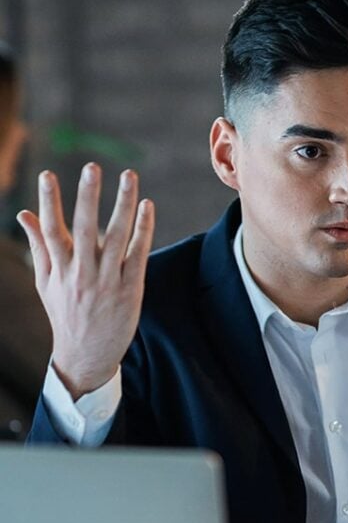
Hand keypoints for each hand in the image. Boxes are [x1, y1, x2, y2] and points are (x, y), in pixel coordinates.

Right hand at [17, 164, 153, 399]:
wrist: (88, 355)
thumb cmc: (66, 315)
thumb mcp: (46, 283)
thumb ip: (39, 247)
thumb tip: (25, 214)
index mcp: (59, 270)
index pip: (51, 231)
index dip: (48, 202)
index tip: (46, 175)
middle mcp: (82, 274)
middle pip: (84, 229)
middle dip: (88, 197)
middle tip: (92, 167)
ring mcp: (108, 282)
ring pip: (117, 237)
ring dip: (124, 205)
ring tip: (129, 177)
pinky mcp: (131, 290)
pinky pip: (139, 254)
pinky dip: (144, 230)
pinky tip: (147, 207)